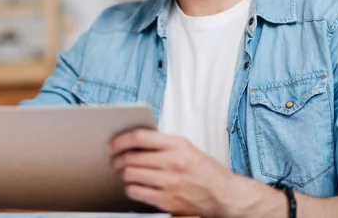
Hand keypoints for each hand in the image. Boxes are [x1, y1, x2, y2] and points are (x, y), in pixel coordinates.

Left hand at [109, 128, 253, 217]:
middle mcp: (174, 162)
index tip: (113, 144)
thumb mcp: (187, 148)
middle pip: (131, 157)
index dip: (121, 140)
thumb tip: (134, 140)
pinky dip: (131, 189)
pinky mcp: (168, 200)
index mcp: (178, 145)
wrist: (225, 196)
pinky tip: (134, 186)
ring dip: (124, 174)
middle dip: (118, 159)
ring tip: (125, 174)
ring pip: (131, 175)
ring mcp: (170, 183)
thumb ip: (162, 143)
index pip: (140, 137)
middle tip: (115, 161)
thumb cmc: (205, 170)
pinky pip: (137, 192)